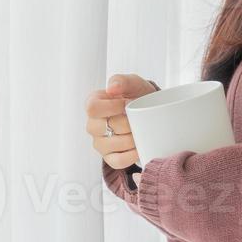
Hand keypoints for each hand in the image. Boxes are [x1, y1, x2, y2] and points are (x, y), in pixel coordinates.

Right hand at [85, 73, 159, 187]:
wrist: (149, 114)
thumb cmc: (138, 97)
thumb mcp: (134, 84)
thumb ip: (123, 81)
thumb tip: (112, 88)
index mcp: (93, 104)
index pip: (92, 108)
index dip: (112, 107)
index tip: (128, 103)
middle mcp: (92, 125)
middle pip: (105, 127)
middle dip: (127, 123)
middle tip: (138, 118)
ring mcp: (99, 143)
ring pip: (112, 145)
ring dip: (131, 138)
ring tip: (140, 131)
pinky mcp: (109, 157)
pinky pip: (117, 161)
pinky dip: (131, 155)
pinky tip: (139, 147)